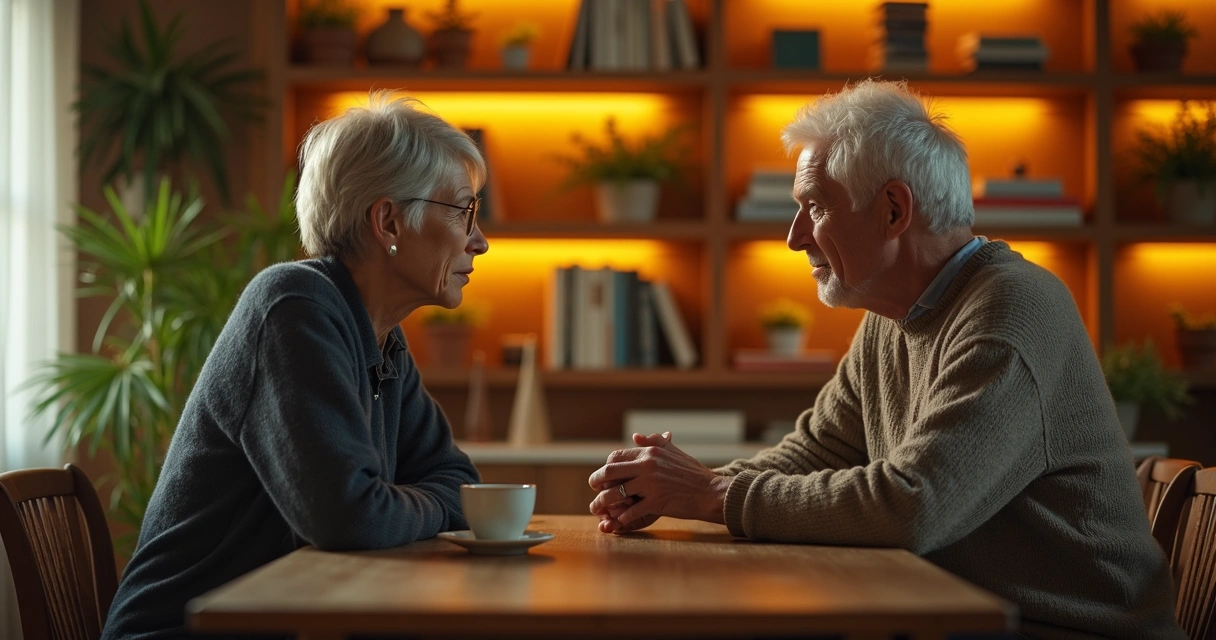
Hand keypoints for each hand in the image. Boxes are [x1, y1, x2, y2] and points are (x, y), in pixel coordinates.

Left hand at [588, 432, 730, 533]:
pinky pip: (631, 511)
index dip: (605, 467)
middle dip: (596, 481)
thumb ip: (654, 442)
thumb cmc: (693, 473)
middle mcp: (648, 465)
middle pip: (610, 471)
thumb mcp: (673, 452)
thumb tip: (635, 436)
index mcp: (650, 451)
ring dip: (602, 503)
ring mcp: (652, 484)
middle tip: (593, 489)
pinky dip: (622, 517)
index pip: (616, 456)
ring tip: (598, 509)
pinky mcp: (657, 502)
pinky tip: (618, 521)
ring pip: (616, 493)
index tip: (603, 476)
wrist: (712, 492)